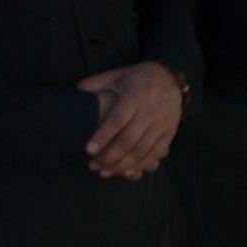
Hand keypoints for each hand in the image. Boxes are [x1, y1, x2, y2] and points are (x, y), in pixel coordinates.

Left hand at [79, 62, 183, 179]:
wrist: (171, 77)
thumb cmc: (137, 77)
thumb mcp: (116, 75)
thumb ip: (95, 83)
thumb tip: (74, 91)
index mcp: (133, 98)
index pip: (116, 121)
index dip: (102, 137)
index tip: (88, 150)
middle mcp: (149, 113)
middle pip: (129, 140)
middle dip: (110, 157)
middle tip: (93, 165)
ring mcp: (161, 124)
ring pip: (143, 150)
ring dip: (124, 165)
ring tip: (105, 171)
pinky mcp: (170, 132)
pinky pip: (158, 152)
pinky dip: (143, 164)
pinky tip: (128, 171)